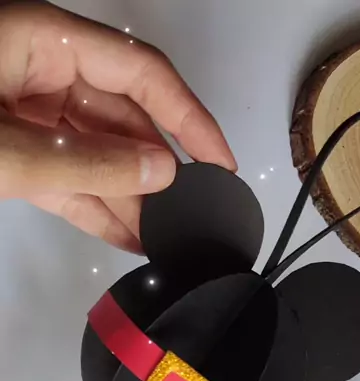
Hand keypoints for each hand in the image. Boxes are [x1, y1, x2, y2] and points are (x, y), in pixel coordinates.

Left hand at [0, 1, 235, 251]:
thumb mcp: (8, 149)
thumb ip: (84, 163)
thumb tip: (159, 172)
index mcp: (44, 42)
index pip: (141, 73)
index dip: (188, 117)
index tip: (218, 160)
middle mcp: (42, 74)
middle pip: (123, 119)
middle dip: (156, 171)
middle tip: (188, 212)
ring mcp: (29, 115)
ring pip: (98, 155)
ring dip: (130, 199)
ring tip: (160, 237)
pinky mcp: (17, 154)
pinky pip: (68, 180)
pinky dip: (96, 210)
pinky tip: (128, 238)